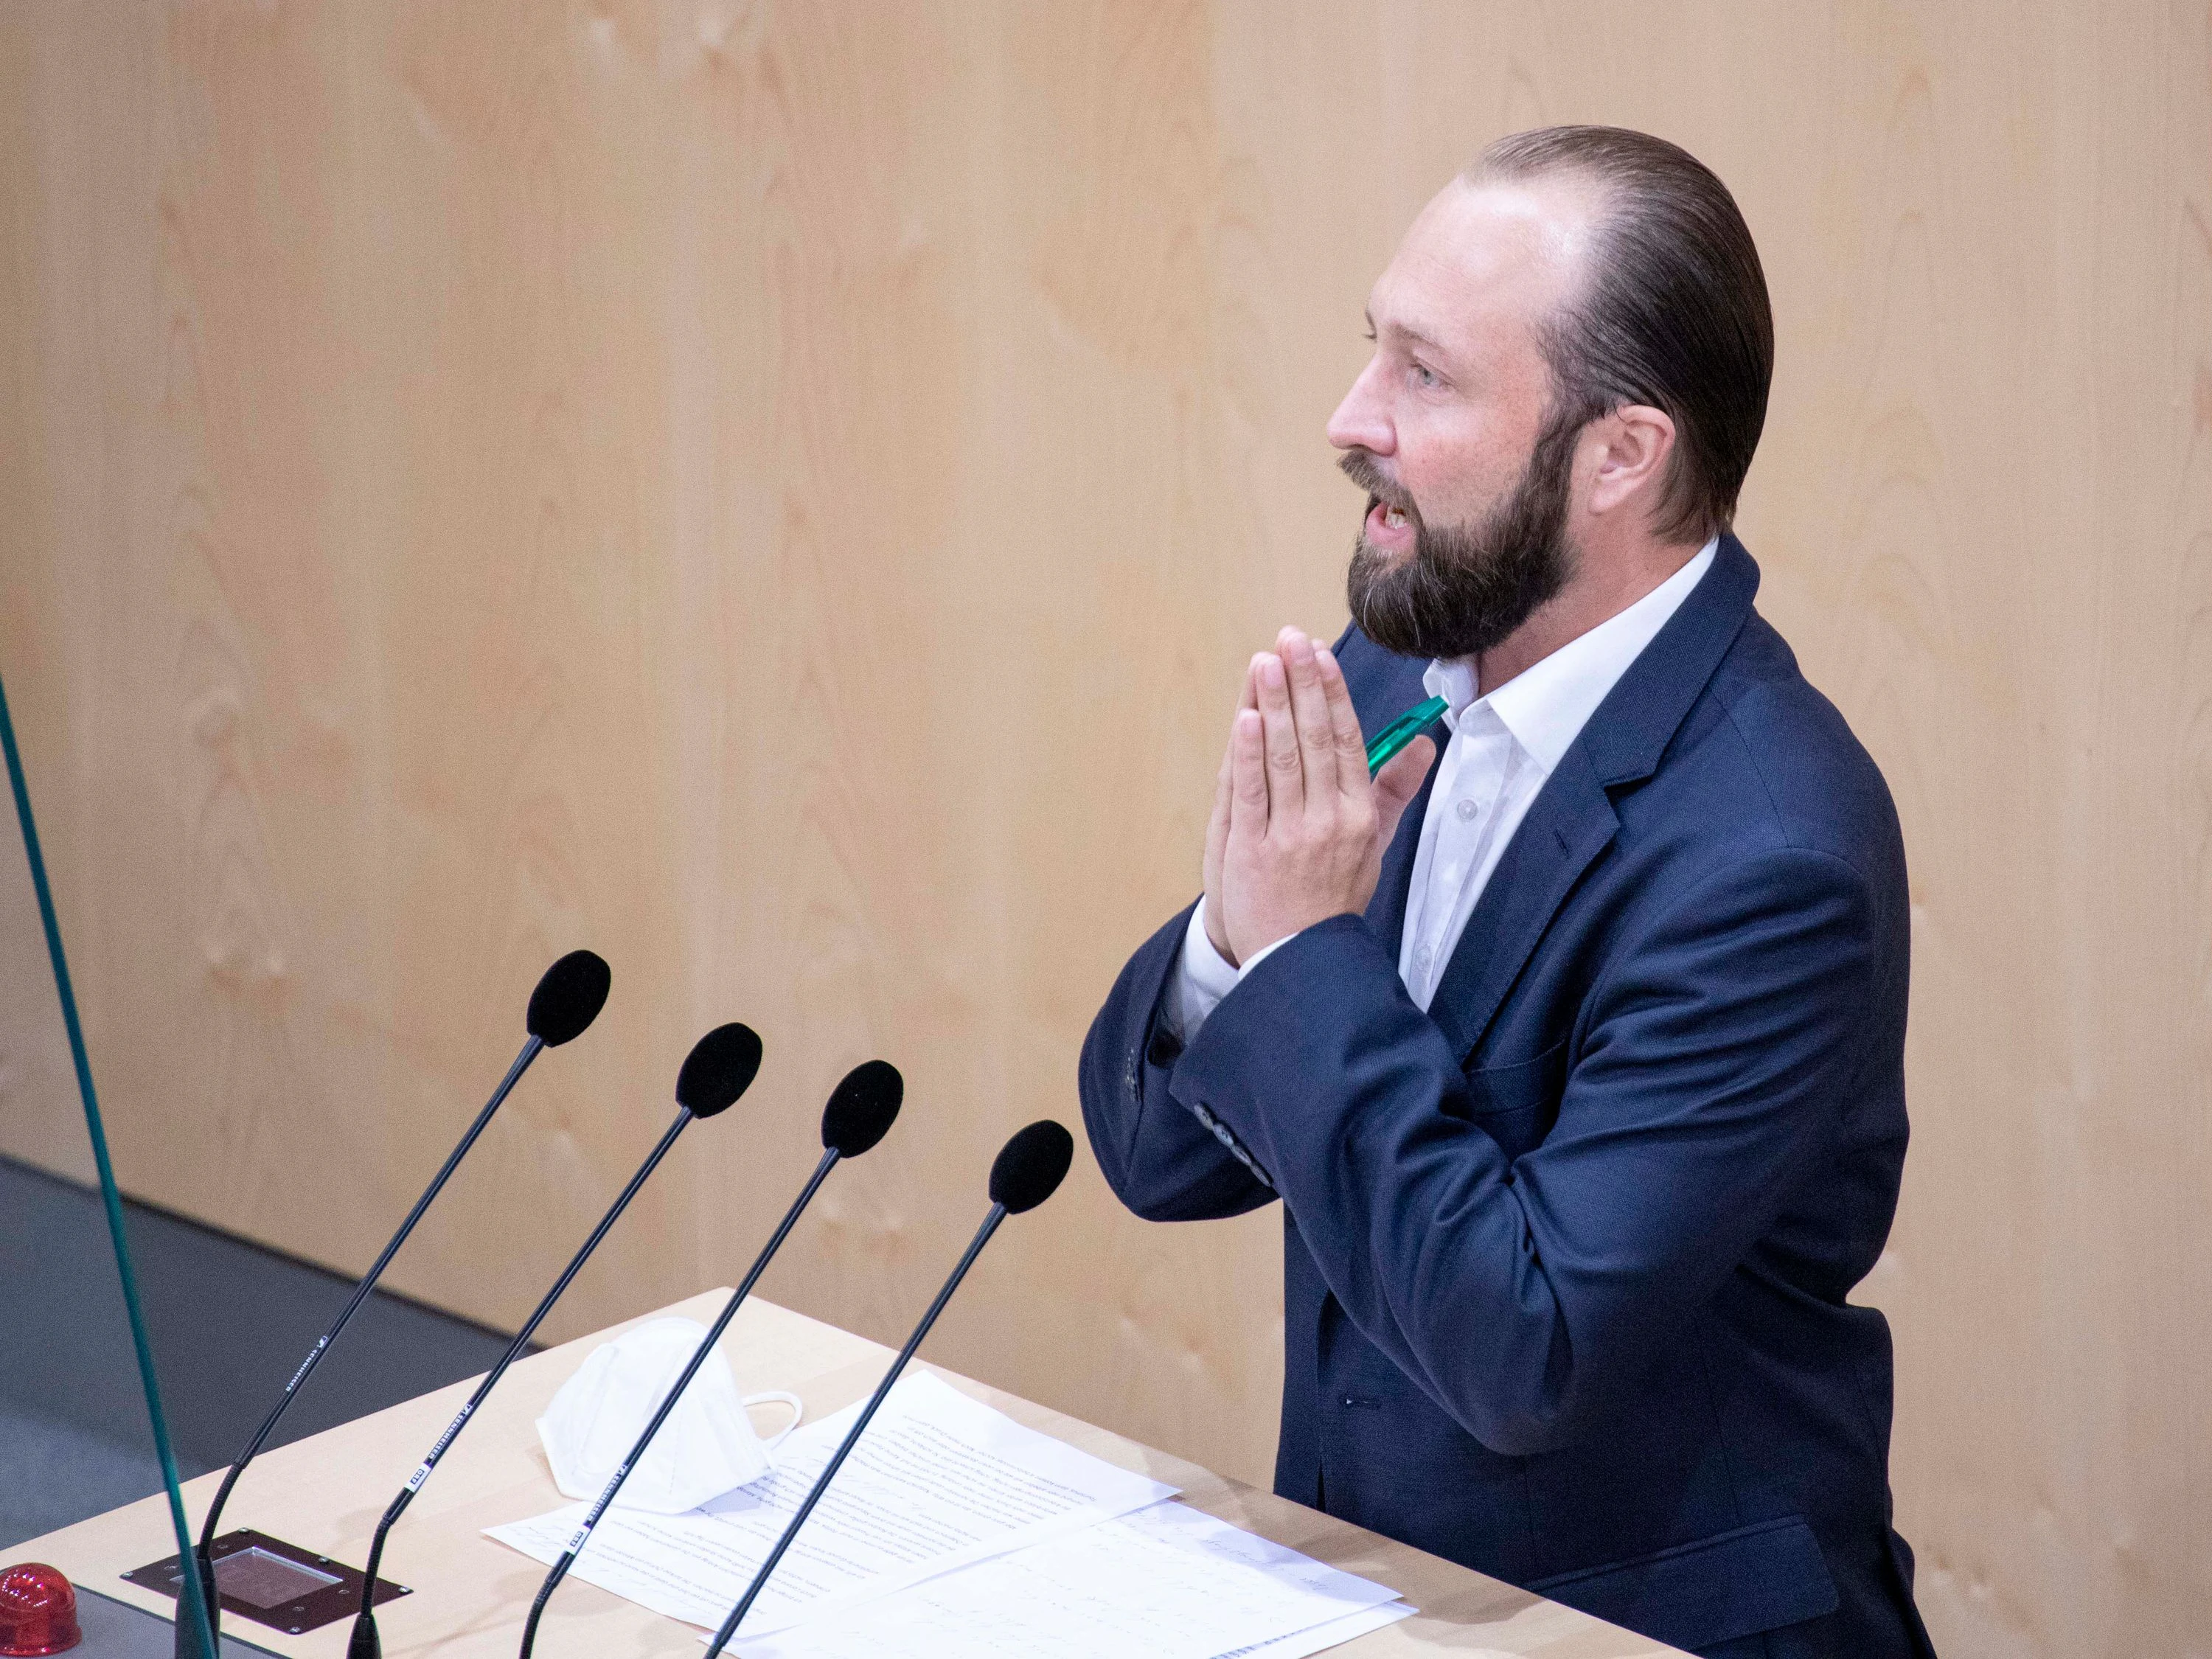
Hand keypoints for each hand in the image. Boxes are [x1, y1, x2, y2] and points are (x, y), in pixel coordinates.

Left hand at [1205, 627, 1434, 968]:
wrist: (1299, 958)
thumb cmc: (1334, 895)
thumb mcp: (1375, 843)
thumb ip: (1395, 789)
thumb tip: (1423, 743)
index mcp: (1358, 816)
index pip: (1347, 742)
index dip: (1333, 695)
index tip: (1320, 656)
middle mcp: (1328, 822)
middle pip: (1316, 740)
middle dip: (1302, 684)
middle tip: (1290, 639)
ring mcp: (1289, 836)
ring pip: (1283, 759)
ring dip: (1274, 705)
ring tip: (1265, 663)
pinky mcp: (1251, 851)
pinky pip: (1252, 794)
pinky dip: (1248, 754)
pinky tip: (1246, 718)